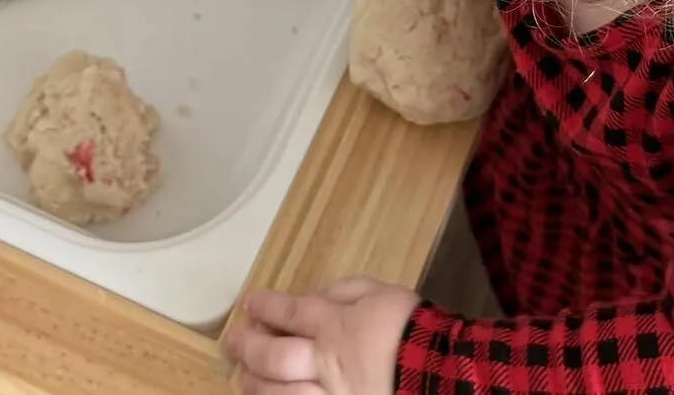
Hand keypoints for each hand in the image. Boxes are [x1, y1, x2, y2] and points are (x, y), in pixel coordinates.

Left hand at [226, 279, 418, 394]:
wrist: (440, 372)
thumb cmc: (411, 326)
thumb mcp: (379, 291)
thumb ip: (344, 290)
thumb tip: (316, 294)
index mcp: (334, 325)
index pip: (289, 313)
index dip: (265, 307)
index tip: (249, 303)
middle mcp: (324, 362)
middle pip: (276, 357)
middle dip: (249, 348)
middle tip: (233, 342)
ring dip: (257, 386)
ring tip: (243, 378)